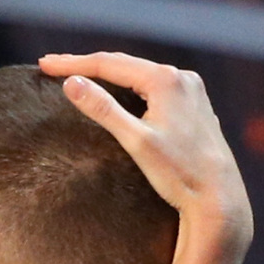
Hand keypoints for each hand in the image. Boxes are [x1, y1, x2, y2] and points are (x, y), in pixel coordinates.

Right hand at [38, 50, 251, 250]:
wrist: (218, 198)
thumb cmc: (178, 174)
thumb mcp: (136, 141)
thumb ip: (103, 110)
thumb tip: (72, 84)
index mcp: (165, 80)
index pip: (109, 65)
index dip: (74, 64)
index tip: (45, 65)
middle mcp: (181, 77)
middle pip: (125, 66)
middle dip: (89, 67)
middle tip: (55, 68)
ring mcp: (192, 91)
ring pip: (142, 77)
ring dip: (111, 77)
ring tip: (82, 77)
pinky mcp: (196, 107)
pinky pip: (157, 90)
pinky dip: (133, 89)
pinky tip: (122, 95)